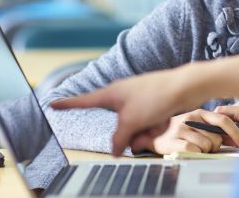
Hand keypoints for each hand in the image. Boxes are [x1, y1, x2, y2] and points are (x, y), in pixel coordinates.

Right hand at [50, 55, 238, 155]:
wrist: (186, 87)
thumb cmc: (155, 97)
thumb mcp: (131, 121)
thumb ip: (119, 138)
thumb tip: (116, 151)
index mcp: (112, 92)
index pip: (84, 101)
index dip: (67, 104)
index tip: (52, 103)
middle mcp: (123, 95)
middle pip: (118, 126)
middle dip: (132, 133)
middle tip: (145, 127)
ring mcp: (138, 101)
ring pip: (135, 128)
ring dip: (145, 132)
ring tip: (158, 122)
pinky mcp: (152, 106)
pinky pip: (148, 125)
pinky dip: (155, 127)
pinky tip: (166, 120)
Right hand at [149, 109, 238, 154]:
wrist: (152, 134)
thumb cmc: (179, 131)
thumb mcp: (197, 125)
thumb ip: (214, 130)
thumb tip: (235, 138)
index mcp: (200, 113)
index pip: (223, 120)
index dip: (235, 133)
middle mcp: (191, 118)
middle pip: (216, 138)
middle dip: (214, 146)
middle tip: (205, 147)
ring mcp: (182, 129)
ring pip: (206, 145)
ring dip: (204, 151)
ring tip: (194, 148)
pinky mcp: (173, 140)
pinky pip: (194, 150)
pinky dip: (195, 154)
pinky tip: (188, 151)